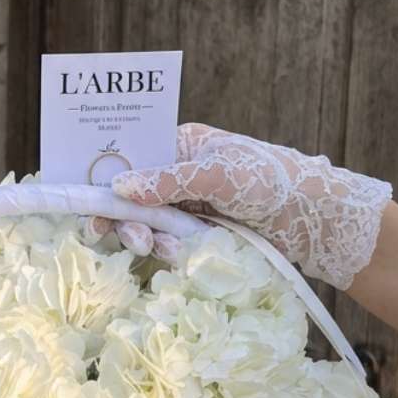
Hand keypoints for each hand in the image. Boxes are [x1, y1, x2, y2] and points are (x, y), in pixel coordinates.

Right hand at [83, 123, 391, 289]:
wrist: (313, 219)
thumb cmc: (270, 179)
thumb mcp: (218, 174)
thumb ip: (168, 181)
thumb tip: (120, 186)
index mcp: (179, 143)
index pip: (128, 154)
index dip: (102, 175)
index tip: (84, 200)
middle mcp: (176, 171)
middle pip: (129, 193)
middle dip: (120, 215)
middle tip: (111, 235)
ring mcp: (186, 204)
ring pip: (146, 222)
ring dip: (145, 236)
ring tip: (156, 248)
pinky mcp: (198, 233)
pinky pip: (168, 241)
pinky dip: (167, 249)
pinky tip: (177, 254)